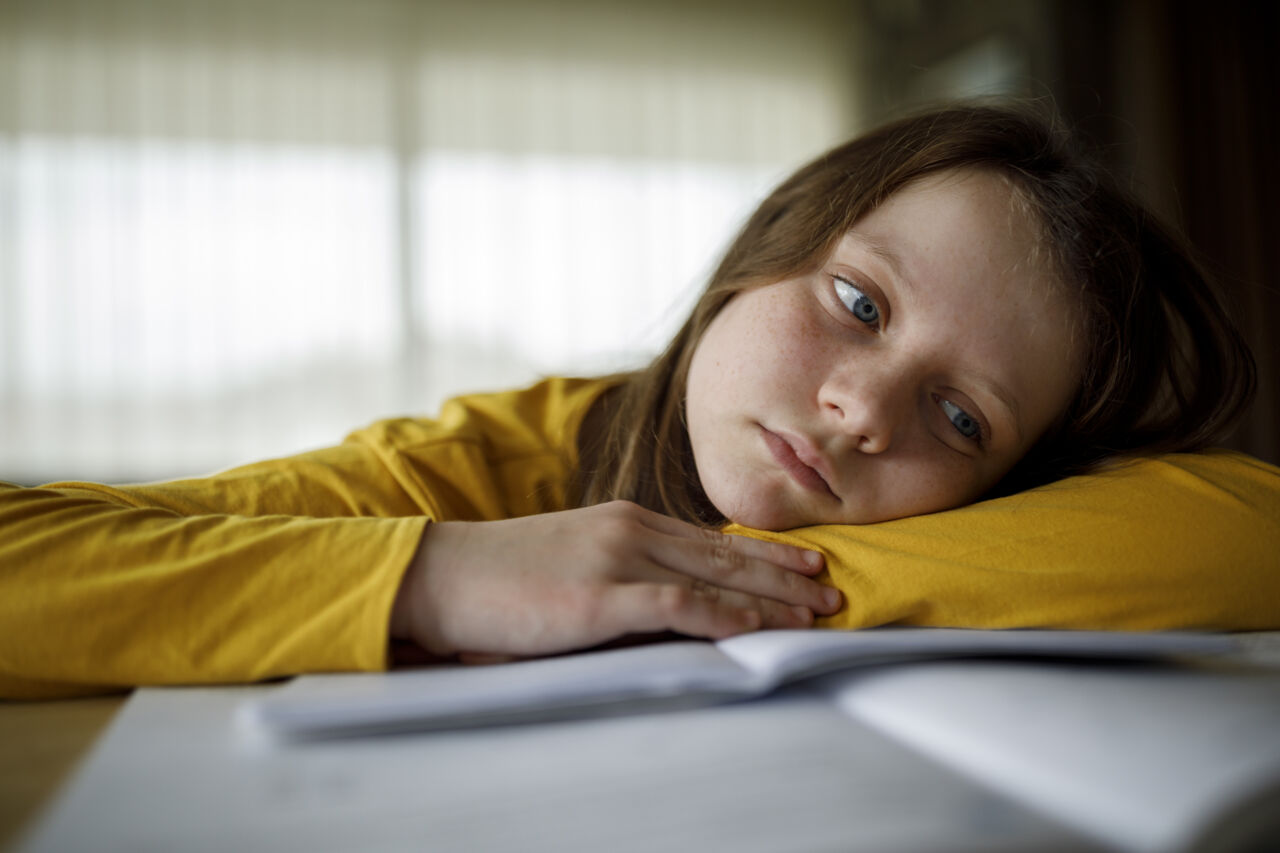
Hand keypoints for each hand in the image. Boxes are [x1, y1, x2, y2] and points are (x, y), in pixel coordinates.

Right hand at [389, 501, 841, 659]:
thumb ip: (621, 572)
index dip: (765, 552)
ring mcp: (617, 561)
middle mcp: (630, 531)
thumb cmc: (500, 574)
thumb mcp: (570, 560)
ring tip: (815, 613)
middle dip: (785, 576)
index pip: (712, 538)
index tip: (806, 565)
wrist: (440, 573)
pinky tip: (756, 628)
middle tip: (832, 591)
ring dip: (771, 598)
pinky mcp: (598, 598)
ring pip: (715, 577)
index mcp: (624, 520)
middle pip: (727, 554)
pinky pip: (677, 605)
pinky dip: (723, 615)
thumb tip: (669, 599)